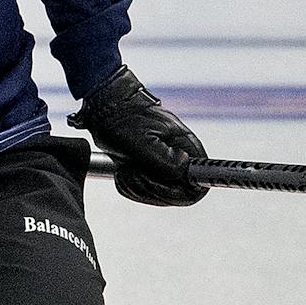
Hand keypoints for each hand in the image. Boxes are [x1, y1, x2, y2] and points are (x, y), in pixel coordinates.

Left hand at [69, 65, 207, 205]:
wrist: (107, 108)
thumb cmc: (123, 119)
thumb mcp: (141, 140)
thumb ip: (164, 158)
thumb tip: (183, 169)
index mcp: (187, 149)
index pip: (198, 186)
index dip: (177, 192)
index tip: (155, 179)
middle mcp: (182, 160)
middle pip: (176, 196)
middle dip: (150, 189)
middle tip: (133, 171)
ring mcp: (166, 166)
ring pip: (158, 195)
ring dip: (137, 187)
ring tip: (126, 168)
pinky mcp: (152, 171)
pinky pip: (144, 192)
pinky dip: (130, 186)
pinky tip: (123, 170)